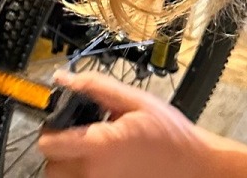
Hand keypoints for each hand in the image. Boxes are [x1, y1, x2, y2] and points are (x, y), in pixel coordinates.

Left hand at [37, 70, 211, 177]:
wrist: (197, 167)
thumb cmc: (171, 136)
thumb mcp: (134, 101)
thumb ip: (95, 87)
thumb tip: (63, 79)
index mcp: (100, 146)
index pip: (48, 144)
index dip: (49, 130)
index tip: (60, 123)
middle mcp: (97, 173)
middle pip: (51, 166)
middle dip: (57, 150)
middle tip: (76, 137)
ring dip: (67, 166)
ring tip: (88, 153)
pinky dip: (83, 175)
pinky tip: (100, 165)